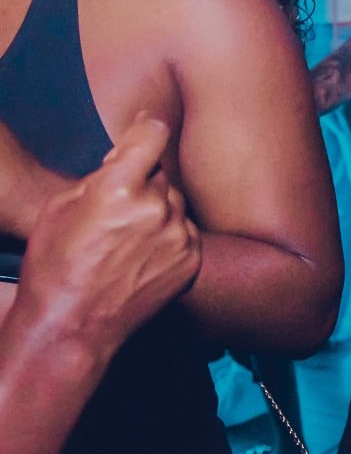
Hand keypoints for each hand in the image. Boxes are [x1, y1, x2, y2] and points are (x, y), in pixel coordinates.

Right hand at [12, 115, 199, 347]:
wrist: (72, 324)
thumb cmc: (56, 265)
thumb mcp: (61, 208)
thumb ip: (101, 176)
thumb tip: (128, 156)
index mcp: (118, 188)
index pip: (153, 134)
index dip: (146, 130)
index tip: (145, 130)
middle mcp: (155, 208)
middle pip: (160, 174)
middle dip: (143, 182)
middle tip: (117, 209)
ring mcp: (178, 235)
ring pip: (175, 203)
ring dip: (158, 210)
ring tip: (127, 237)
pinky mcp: (192, 259)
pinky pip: (186, 231)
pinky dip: (170, 235)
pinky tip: (142, 254)